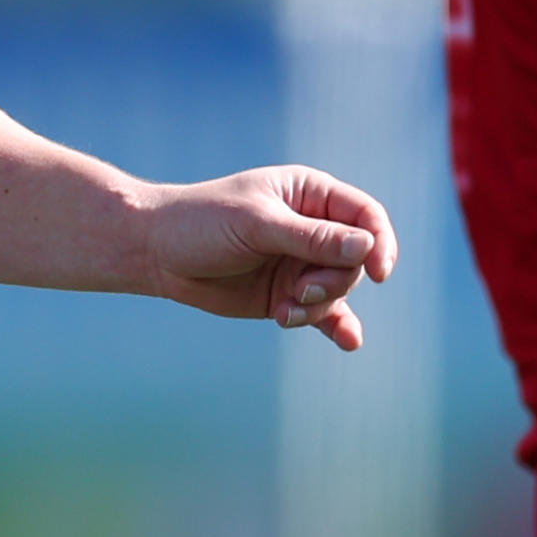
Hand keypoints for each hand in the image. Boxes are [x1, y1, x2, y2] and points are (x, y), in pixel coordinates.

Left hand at [142, 164, 397, 351]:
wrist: (157, 253)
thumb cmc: (203, 223)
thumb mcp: (258, 225)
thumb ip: (311, 238)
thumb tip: (366, 247)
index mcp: (311, 194)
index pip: (366, 217)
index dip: (379, 243)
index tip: (379, 272)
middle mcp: (312, 228)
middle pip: (355, 261)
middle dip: (335, 282)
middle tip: (302, 291)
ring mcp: (300, 264)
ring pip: (337, 291)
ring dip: (319, 307)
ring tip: (286, 312)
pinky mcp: (286, 295)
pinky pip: (323, 313)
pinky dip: (335, 326)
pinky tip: (349, 342)